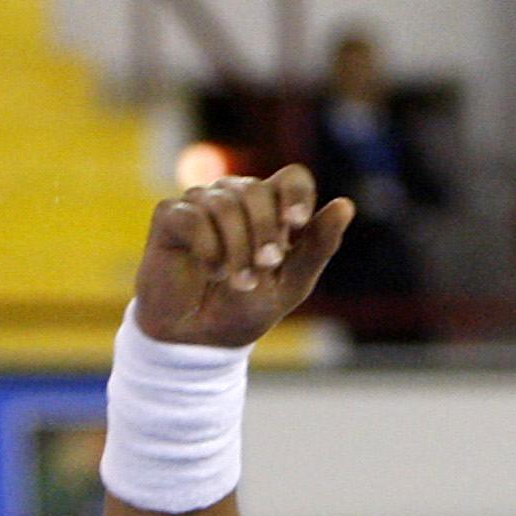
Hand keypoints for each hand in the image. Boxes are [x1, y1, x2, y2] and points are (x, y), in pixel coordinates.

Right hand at [132, 166, 352, 348]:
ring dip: (237, 247)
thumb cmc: (249, 307)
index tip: (296, 223)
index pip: (292, 177)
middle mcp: (236, 198)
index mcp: (273, 209)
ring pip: (223, 204)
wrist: (201, 337)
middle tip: (266, 266)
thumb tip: (345, 204)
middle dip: (265, 231)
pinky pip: (191, 217)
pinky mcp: (169, 217)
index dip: (296, 194)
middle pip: (256, 190)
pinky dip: (207, 247)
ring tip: (239, 281)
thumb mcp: (293, 281)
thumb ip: (318, 245)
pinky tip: (212, 270)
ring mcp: (201, 203)